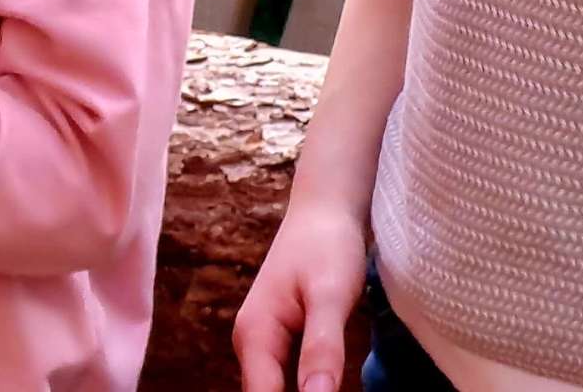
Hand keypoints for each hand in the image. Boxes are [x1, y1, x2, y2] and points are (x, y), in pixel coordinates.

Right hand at [231, 198, 367, 391]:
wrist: (325, 210)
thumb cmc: (327, 244)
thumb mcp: (330, 294)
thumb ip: (322, 347)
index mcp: (254, 334)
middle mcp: (252, 343)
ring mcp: (265, 344)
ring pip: (275, 391)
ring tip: (329, 390)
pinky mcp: (283, 343)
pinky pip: (287, 382)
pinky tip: (326, 391)